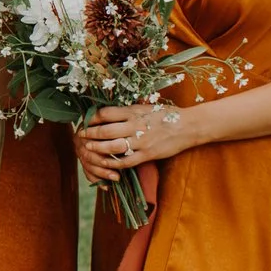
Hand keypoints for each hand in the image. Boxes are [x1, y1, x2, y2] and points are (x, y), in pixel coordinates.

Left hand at [76, 102, 191, 182]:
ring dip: (98, 148)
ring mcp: (141, 141)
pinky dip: (113, 163)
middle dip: (90, 134)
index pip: (105, 113)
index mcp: (134, 112)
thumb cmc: (166, 115)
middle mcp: (135, 126)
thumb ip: (127, 111)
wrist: (189, 126)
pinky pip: (126, 161)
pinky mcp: (148, 154)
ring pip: (113, 147)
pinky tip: (105, 163)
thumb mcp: (145, 107)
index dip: (91, 118)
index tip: (84, 120)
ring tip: (88, 148)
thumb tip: (105, 113)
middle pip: (105, 131)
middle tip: (81, 135)